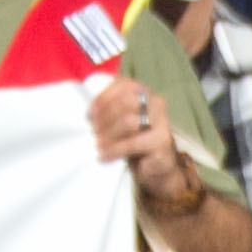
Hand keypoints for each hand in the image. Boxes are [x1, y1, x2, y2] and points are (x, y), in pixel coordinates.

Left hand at [88, 74, 198, 205]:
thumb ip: (107, 111)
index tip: (89, 114)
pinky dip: (115, 150)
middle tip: (93, 131)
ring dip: (108, 135)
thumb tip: (88, 113)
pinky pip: (133, 143)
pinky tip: (104, 156)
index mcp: (142, 92)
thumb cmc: (132, 139)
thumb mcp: (118, 121)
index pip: (122, 85)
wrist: (155, 166)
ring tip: (97, 145)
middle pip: (126, 102)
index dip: (103, 97)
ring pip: (129, 121)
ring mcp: (162, 122)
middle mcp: (155, 103)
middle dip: (105, 117)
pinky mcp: (163, 141)